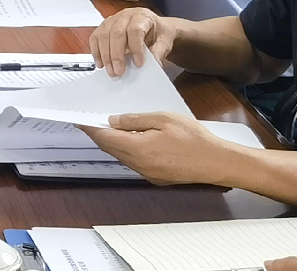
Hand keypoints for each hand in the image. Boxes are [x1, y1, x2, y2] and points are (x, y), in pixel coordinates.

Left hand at [83, 112, 238, 187]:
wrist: (216, 162)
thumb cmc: (194, 139)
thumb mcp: (163, 119)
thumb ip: (135, 119)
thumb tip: (115, 121)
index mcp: (139, 148)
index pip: (105, 138)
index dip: (90, 128)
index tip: (79, 120)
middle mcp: (140, 165)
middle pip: (110, 149)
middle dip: (98, 135)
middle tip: (90, 122)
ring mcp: (148, 174)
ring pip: (121, 157)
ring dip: (112, 143)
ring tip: (108, 127)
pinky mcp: (156, 178)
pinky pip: (133, 163)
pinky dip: (126, 151)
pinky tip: (130, 140)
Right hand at [90, 6, 175, 73]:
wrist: (155, 26)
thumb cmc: (159, 33)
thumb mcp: (165, 41)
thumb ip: (159, 52)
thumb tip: (154, 64)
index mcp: (142, 16)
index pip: (135, 30)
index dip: (135, 47)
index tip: (138, 64)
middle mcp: (125, 15)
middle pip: (116, 33)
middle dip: (116, 55)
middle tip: (118, 72)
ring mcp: (112, 19)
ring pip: (103, 35)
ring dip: (105, 55)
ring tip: (111, 71)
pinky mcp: (104, 26)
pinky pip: (95, 37)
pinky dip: (96, 51)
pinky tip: (101, 63)